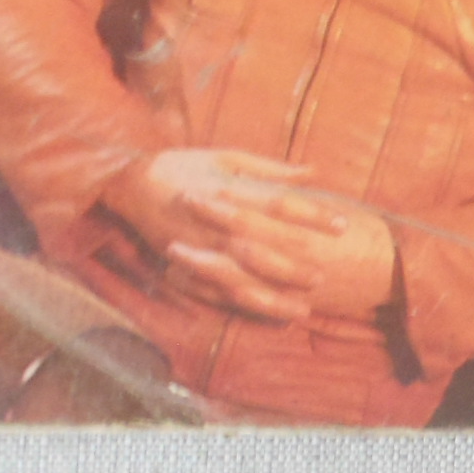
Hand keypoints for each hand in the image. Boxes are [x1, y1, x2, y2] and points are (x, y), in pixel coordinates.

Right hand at [102, 150, 399, 323]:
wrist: (130, 183)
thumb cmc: (186, 166)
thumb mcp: (228, 157)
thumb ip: (272, 169)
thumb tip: (314, 171)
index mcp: (230, 192)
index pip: (280, 205)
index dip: (313, 215)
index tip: (343, 224)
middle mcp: (217, 224)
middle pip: (264, 247)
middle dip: (297, 263)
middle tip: (328, 272)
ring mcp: (200, 249)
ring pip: (241, 279)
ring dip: (273, 295)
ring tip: (303, 306)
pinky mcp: (185, 268)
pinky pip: (216, 293)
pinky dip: (241, 306)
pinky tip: (265, 315)